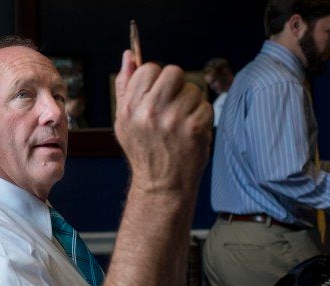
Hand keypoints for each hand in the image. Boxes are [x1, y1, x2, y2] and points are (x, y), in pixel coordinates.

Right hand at [114, 50, 212, 193]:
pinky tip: (190, 131)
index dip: (156, 78)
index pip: (149, 68)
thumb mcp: (123, 120)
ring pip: (192, 89)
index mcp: (130, 108)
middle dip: (176, 85)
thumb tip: (128, 55)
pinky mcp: (195, 128)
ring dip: (190, 103)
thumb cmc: (143, 150)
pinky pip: (205, 105)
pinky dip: (201, 117)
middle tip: (172, 105)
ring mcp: (174, 120)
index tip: (157, 93)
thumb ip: (125, 86)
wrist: (162, 185)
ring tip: (180, 123)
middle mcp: (150, 112)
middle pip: (174, 71)